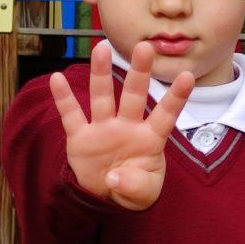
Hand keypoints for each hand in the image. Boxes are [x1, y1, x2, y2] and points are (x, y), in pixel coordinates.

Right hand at [50, 39, 193, 210]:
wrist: (106, 197)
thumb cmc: (134, 188)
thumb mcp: (143, 194)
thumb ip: (136, 186)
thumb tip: (115, 179)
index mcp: (150, 138)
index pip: (166, 114)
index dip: (176, 97)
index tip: (188, 76)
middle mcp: (127, 126)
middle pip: (133, 95)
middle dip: (139, 72)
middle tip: (145, 46)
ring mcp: (103, 129)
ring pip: (102, 97)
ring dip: (101, 74)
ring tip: (101, 49)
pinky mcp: (80, 137)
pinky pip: (71, 115)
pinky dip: (63, 99)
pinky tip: (56, 79)